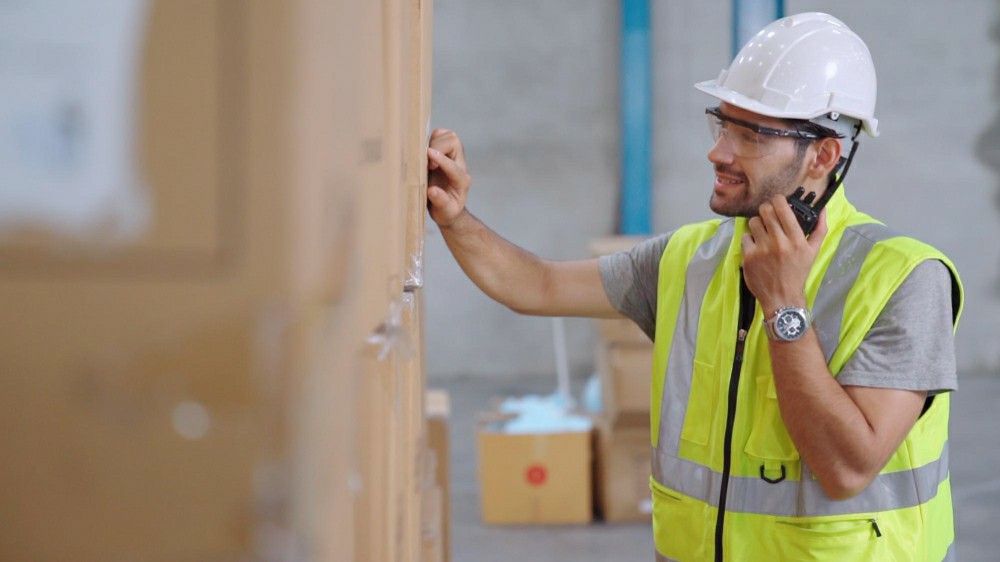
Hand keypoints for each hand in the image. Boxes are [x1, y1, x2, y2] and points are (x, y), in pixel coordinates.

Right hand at [426, 128, 471, 227]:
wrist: (448, 208)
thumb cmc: (445, 212)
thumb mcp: (445, 213)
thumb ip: (441, 202)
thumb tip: (432, 191)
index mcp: (461, 181)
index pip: (454, 166)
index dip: (442, 160)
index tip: (428, 155)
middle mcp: (459, 165)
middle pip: (454, 142)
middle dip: (438, 147)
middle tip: (426, 163)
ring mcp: (453, 157)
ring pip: (448, 136)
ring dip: (434, 141)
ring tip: (424, 156)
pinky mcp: (444, 152)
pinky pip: (439, 136)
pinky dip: (430, 139)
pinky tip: (423, 152)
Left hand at [741, 194, 827, 312]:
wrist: (782, 296)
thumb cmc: (798, 272)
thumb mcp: (814, 251)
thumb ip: (820, 228)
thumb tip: (823, 208)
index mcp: (796, 239)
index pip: (782, 208)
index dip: (778, 200)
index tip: (778, 202)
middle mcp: (779, 243)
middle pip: (765, 210)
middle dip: (766, 209)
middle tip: (768, 215)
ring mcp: (762, 250)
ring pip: (753, 222)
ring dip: (757, 224)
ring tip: (763, 233)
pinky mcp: (749, 257)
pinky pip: (745, 237)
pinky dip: (750, 240)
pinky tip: (757, 247)